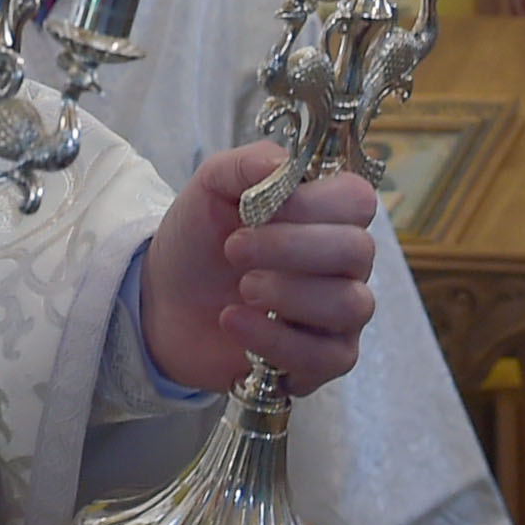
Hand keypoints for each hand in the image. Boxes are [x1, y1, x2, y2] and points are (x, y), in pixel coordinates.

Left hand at [141, 141, 379, 393]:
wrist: (166, 300)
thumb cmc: (201, 239)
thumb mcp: (211, 187)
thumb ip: (248, 165)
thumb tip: (285, 163)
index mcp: (328, 215)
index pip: (358, 200)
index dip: (314, 203)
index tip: (259, 210)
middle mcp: (345, 264)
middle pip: (359, 251)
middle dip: (292, 248)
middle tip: (234, 249)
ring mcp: (339, 315)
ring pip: (352, 305)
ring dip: (289, 294)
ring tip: (241, 288)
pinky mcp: (322, 361)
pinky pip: (328, 357)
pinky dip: (277, 340)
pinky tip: (233, 321)